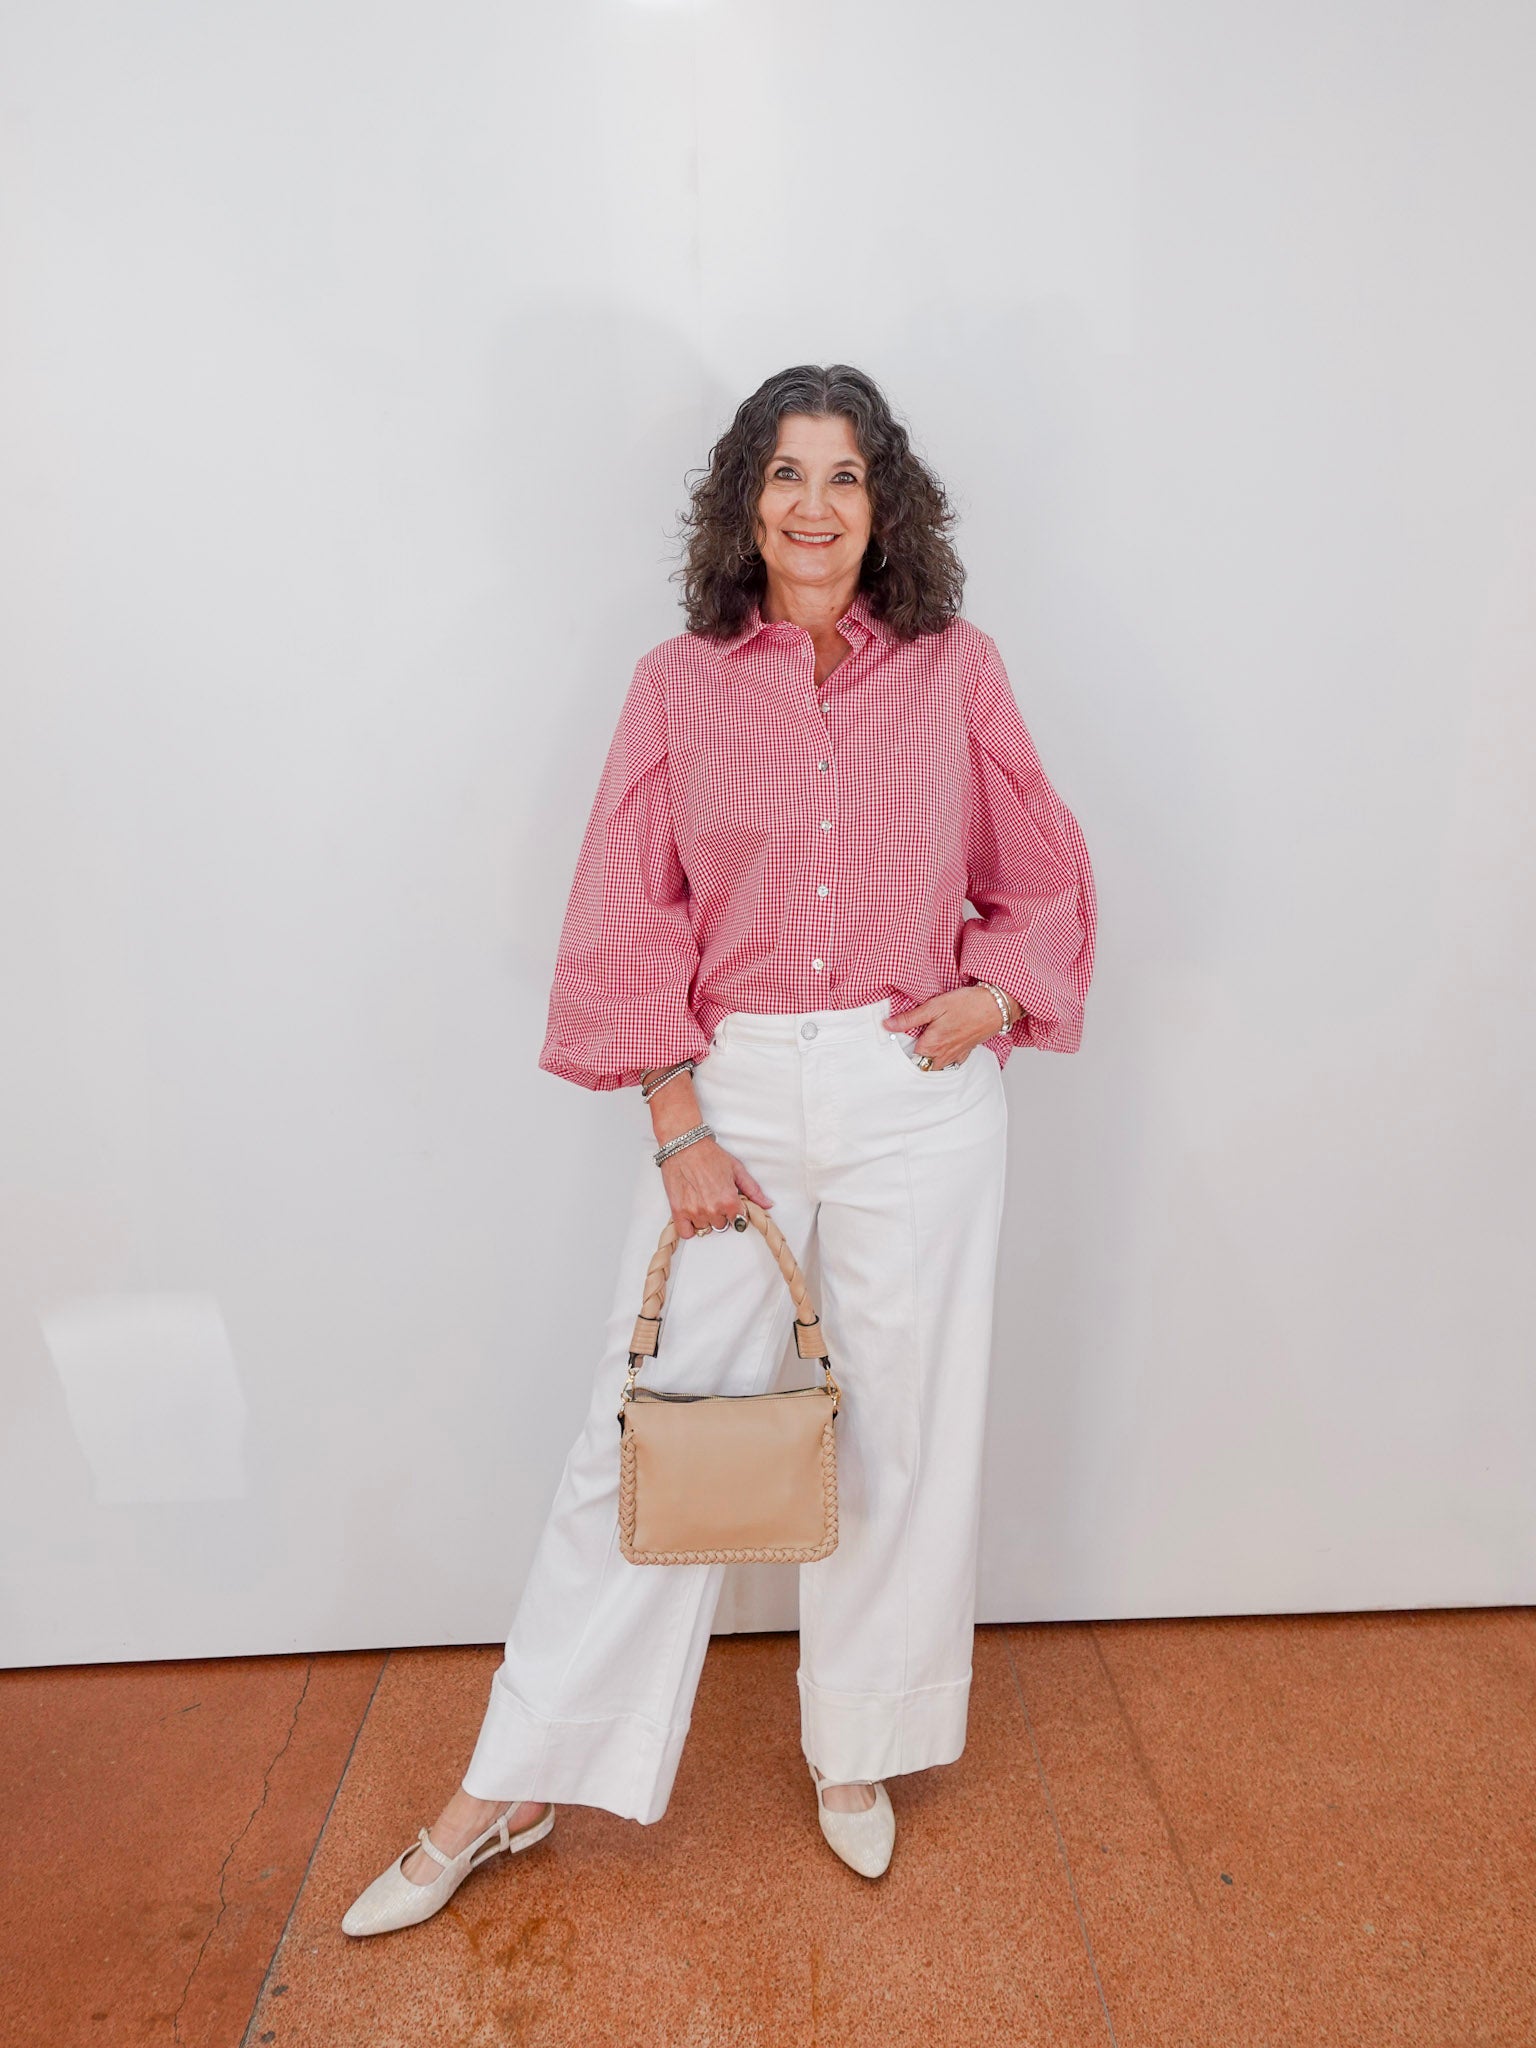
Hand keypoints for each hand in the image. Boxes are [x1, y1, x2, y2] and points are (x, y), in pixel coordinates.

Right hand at [660, 1136, 773, 1237]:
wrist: (684, 1145)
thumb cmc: (708, 1154)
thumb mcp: (736, 1169)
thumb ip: (753, 1190)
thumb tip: (767, 1204)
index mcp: (728, 1200)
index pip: (740, 1221)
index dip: (737, 1212)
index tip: (732, 1205)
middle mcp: (712, 1209)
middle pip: (722, 1226)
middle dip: (721, 1215)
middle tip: (715, 1198)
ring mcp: (694, 1212)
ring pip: (705, 1228)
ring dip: (705, 1219)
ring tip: (702, 1201)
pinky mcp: (678, 1211)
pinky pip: (686, 1233)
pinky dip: (690, 1227)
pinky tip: (692, 1215)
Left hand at [881, 985, 1018, 1066]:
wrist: (996, 1006)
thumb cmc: (967, 1004)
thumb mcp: (934, 1006)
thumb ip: (910, 1018)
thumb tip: (888, 1025)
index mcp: (932, 1045)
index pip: (908, 1059)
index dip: (900, 1051)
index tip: (895, 1042)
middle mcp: (943, 1055)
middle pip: (921, 1066)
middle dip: (913, 1059)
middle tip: (907, 1045)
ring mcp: (955, 1056)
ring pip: (935, 1066)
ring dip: (927, 1060)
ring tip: (921, 1046)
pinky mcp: (965, 1052)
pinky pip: (950, 1063)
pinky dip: (942, 1059)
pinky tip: (940, 1048)